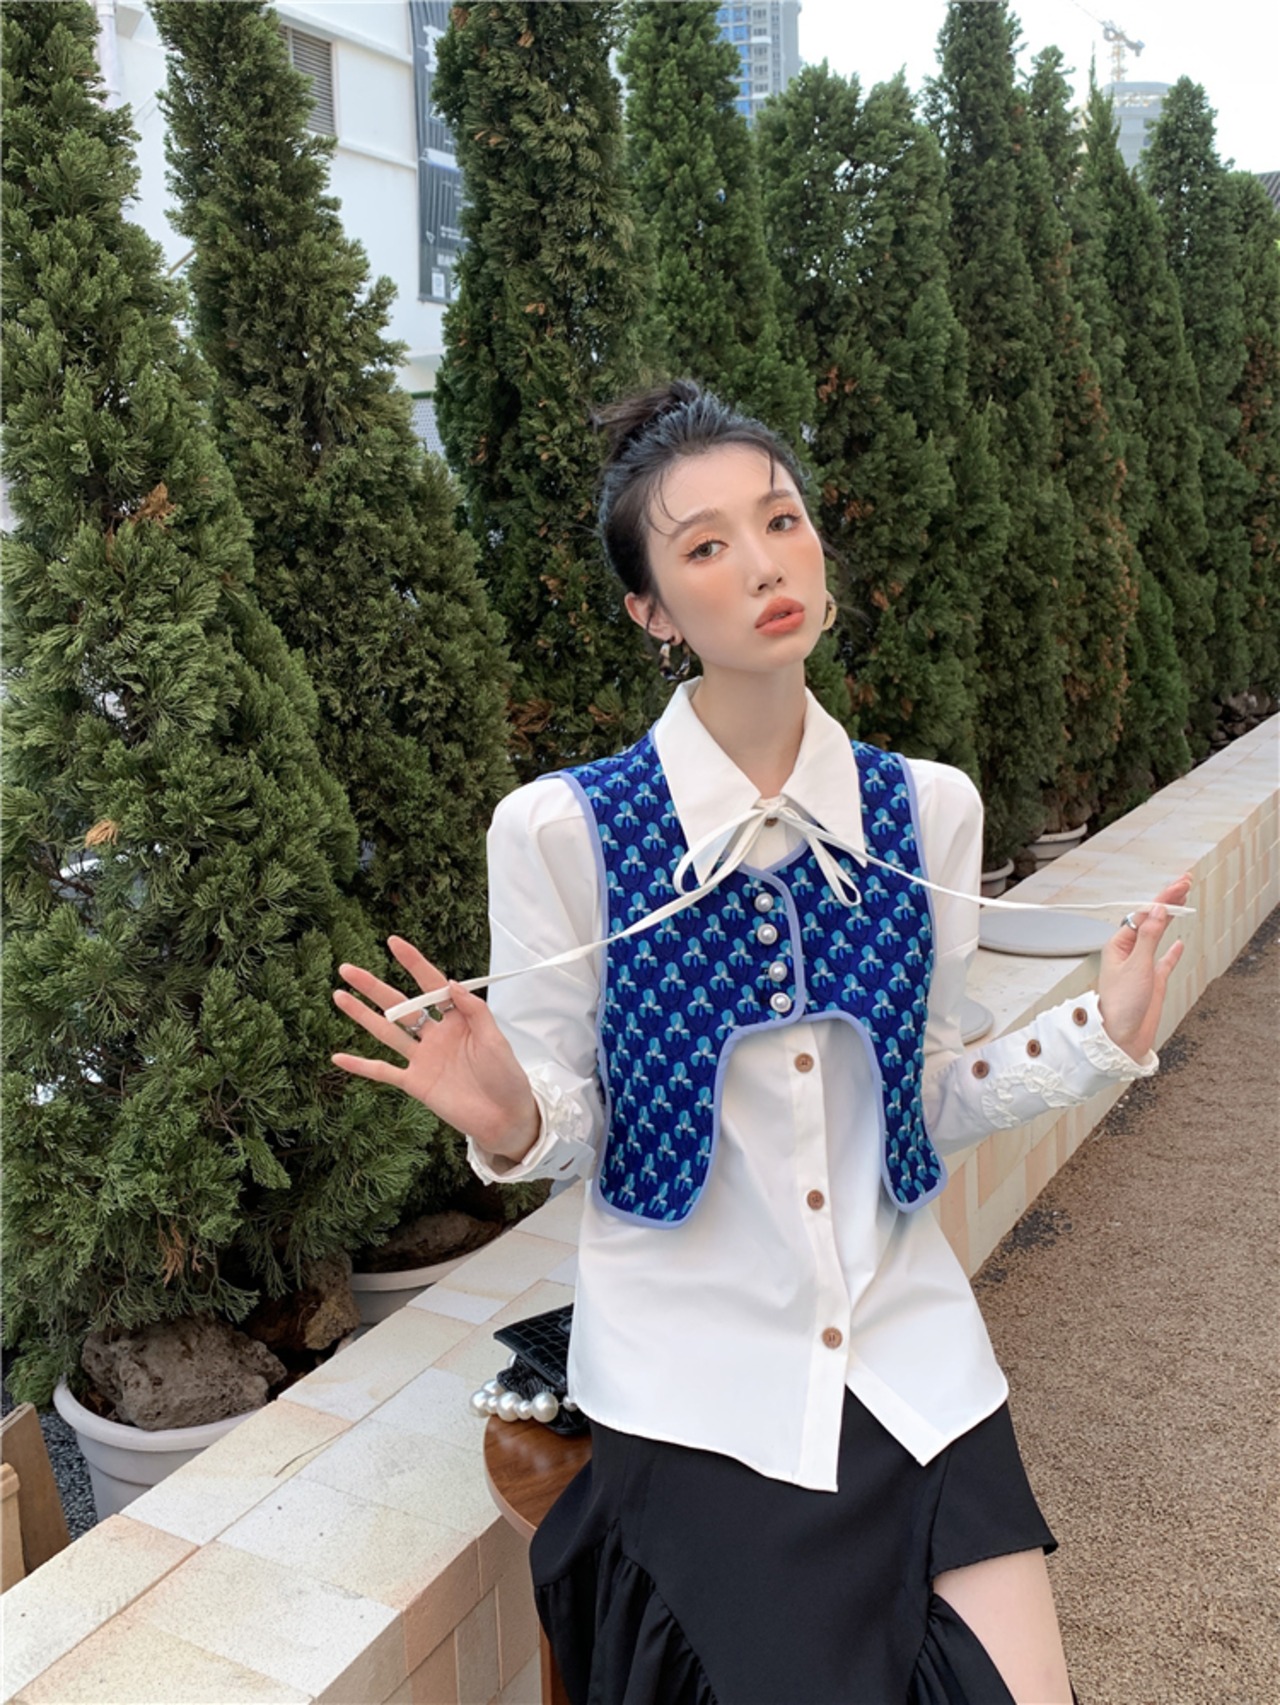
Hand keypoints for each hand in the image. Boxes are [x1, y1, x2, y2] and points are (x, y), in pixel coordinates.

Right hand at [332, 937, 539, 1159]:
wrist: (505, 1118)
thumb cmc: (507, 1077)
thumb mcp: (495, 1039)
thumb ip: (474, 1011)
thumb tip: (452, 982)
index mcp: (456, 1020)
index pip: (431, 985)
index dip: (413, 963)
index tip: (393, 942)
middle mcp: (435, 1035)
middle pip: (399, 1005)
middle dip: (373, 987)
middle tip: (348, 969)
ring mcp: (422, 1059)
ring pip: (386, 1032)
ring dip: (362, 1015)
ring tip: (339, 995)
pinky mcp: (415, 1083)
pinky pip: (383, 1072)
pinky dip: (361, 1065)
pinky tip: (338, 1056)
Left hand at [1096, 874, 1191, 1061]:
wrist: (1121, 1038)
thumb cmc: (1121, 1005)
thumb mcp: (1137, 966)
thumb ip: (1149, 938)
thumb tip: (1157, 911)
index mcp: (1119, 946)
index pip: (1143, 915)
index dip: (1161, 898)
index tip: (1179, 886)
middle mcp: (1129, 953)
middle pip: (1150, 920)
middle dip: (1166, 901)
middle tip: (1185, 883)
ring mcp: (1141, 967)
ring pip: (1157, 936)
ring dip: (1169, 918)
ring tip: (1182, 902)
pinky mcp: (1152, 982)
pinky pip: (1164, 961)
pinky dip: (1173, 951)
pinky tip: (1179, 944)